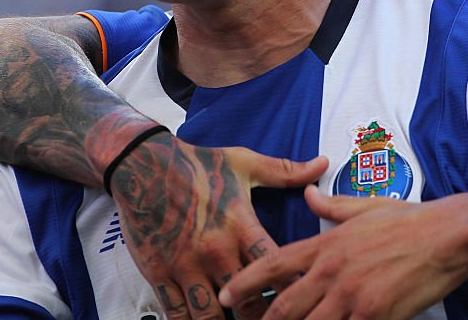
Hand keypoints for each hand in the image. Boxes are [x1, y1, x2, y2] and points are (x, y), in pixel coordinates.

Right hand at [109, 134, 327, 319]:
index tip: (302, 294)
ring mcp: (186, 264)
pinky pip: (176, 312)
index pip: (275, 265)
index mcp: (240, 224)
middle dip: (261, 316)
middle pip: (247, 302)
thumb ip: (286, 171)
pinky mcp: (159, 273)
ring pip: (210, 315)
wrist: (145, 165)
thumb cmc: (197, 164)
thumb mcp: (245, 163)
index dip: (292, 285)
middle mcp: (215, 249)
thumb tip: (322, 165)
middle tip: (271, 318)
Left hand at [220, 185, 467, 319]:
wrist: (449, 236)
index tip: (227, 295)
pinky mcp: (374, 315)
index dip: (246, 283)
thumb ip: (331, 207)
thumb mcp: (364, 207)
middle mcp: (333, 271)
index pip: (275, 264)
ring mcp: (352, 296)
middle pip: (283, 307)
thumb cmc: (410, 221)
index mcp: (328, 244)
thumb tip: (306, 192)